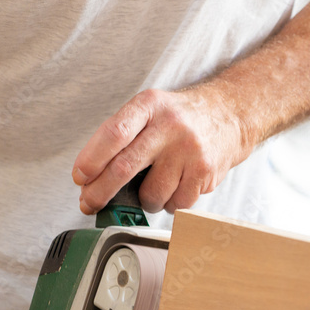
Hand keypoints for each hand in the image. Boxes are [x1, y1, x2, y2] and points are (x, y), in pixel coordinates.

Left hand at [73, 85, 251, 214]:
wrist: (229, 113)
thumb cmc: (179, 117)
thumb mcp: (149, 110)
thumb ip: (121, 137)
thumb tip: (90, 180)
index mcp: (149, 105)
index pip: (114, 133)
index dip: (92, 159)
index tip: (80, 177)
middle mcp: (170, 126)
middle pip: (125, 167)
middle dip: (100, 192)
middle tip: (88, 203)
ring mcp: (189, 151)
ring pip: (150, 194)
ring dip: (144, 199)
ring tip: (153, 184)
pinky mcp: (205, 173)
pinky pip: (175, 204)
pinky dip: (169, 203)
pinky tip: (175, 185)